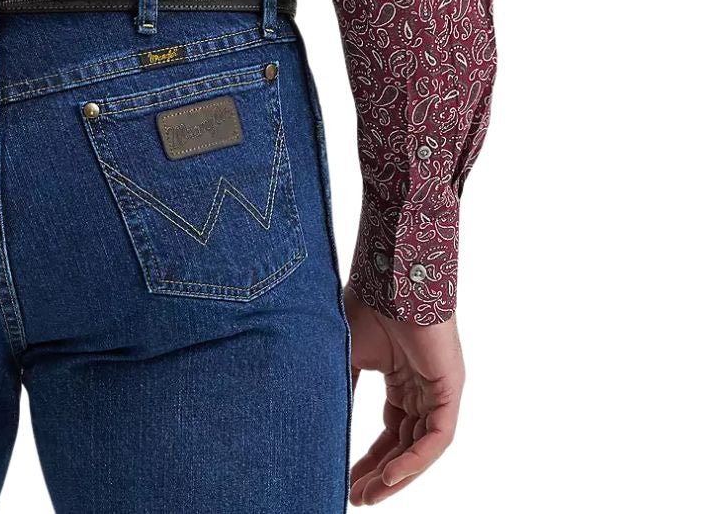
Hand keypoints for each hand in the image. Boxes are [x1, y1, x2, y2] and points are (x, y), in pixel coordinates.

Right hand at [343, 285, 464, 503]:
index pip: (390, 430)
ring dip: (396, 475)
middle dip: (382, 474)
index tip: (347, 480)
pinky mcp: (449, 389)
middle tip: (358, 497)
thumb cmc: (366, 304)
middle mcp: (423, 387)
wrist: (387, 277)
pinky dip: (415, 460)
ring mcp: (438, 389)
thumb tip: (321, 422)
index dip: (371, 459)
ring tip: (369, 495)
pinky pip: (436, 437)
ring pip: (420, 447)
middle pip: (405, 444)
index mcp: (401, 377)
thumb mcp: (346, 356)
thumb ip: (342, 389)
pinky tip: (392, 478)